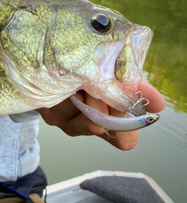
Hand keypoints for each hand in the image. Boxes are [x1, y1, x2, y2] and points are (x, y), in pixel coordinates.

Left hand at [37, 82, 165, 150]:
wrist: (48, 61)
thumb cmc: (86, 70)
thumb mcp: (112, 77)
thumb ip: (133, 88)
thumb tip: (158, 104)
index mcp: (104, 124)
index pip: (124, 141)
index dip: (126, 125)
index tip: (123, 100)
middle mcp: (82, 127)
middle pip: (99, 124)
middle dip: (103, 97)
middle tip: (98, 78)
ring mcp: (61, 120)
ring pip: (80, 110)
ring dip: (84, 87)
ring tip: (80, 73)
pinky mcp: (44, 110)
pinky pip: (62, 100)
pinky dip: (69, 83)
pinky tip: (67, 74)